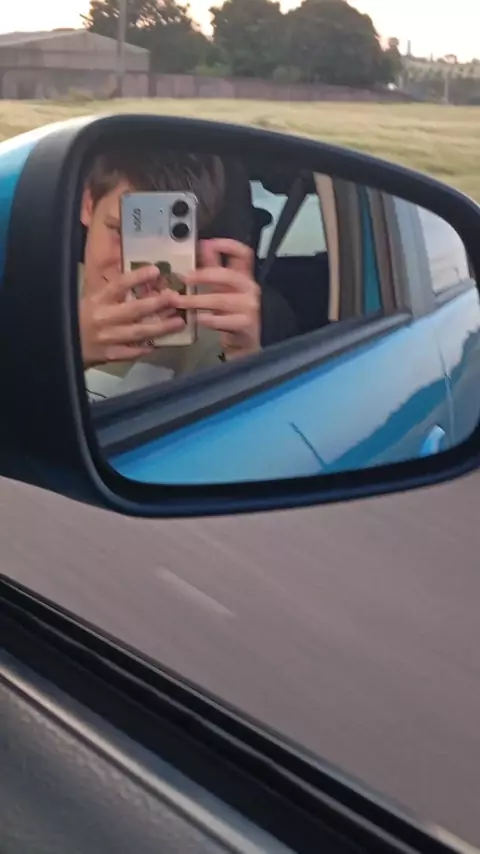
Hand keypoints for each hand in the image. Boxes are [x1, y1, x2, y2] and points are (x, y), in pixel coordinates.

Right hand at [80, 266, 184, 368]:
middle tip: (176, 299)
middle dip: (158, 304)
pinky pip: (133, 352)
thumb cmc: (79, 319)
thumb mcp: (91, 300)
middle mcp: (104, 317)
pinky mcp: (110, 355)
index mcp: (98, 300)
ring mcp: (108, 338)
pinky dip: (146, 348)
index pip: (119, 285)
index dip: (138, 277)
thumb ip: (111, 293)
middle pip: (135, 309)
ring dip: (161, 327)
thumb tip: (140, 281)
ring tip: (179, 322)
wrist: (61, 345)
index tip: (156, 270)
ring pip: (139, 332)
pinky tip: (160, 344)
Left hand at [176, 239, 260, 360]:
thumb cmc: (230, 313)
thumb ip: (212, 269)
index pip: (243, 254)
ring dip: (196, 300)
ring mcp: (249, 307)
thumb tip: (202, 246)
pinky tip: (196, 319)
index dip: (227, 245)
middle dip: (203, 275)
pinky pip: (222, 320)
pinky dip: (207, 319)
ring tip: (179, 302)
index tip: (207, 243)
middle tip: (184, 278)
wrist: (244, 342)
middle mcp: (249, 288)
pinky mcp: (245, 324)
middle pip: (228, 275)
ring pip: (220, 300)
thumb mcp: (222, 289)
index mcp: (244, 276)